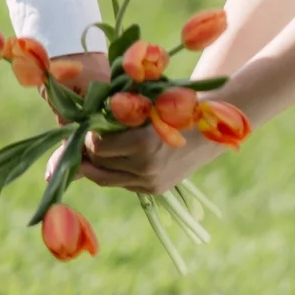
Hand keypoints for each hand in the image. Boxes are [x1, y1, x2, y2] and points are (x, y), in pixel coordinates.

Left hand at [81, 118, 220, 196]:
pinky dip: (113, 171)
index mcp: (143, 143)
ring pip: (106, 179)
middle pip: (98, 165)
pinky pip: (122, 183)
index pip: (98, 146)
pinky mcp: (154, 190)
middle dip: (88, 152)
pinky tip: (115, 158)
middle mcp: (145, 167)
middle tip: (85, 139)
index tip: (89, 126)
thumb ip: (119, 111)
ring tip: (92, 152)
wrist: (208, 133)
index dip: (88, 136)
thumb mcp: (147, 104)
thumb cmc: (175, 110)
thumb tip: (86, 120)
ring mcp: (150, 182)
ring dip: (96, 165)